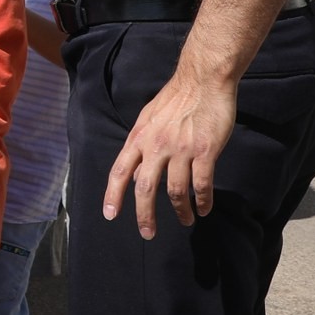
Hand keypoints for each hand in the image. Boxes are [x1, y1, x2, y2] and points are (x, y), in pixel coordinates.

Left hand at [102, 63, 236, 236]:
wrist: (202, 81)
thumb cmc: (175, 99)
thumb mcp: (147, 120)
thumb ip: (140, 146)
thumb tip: (133, 173)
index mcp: (138, 139)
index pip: (119, 172)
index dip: (112, 195)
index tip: (110, 215)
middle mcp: (156, 146)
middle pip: (144, 189)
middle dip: (145, 215)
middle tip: (148, 233)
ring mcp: (181, 150)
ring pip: (175, 191)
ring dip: (180, 211)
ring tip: (184, 220)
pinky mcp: (205, 152)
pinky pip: (202, 184)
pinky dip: (202, 201)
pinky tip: (203, 209)